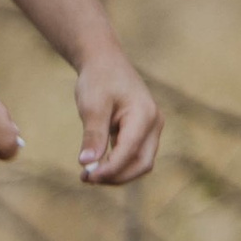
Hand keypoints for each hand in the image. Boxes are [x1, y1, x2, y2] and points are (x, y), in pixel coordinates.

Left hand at [74, 49, 161, 186]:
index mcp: (144, 115)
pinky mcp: (143, 131)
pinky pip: (134, 155)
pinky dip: (117, 164)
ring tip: (87, 175)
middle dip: (115, 176)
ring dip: (116, 173)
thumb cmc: (99, 79)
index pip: (130, 152)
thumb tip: (86, 163)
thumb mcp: (92, 106)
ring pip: (139, 163)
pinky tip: (95, 166)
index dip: (110, 169)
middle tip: (87, 179)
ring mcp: (151, 128)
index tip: (87, 176)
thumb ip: (93, 135)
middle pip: (141, 164)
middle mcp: (154, 124)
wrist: (105, 61)